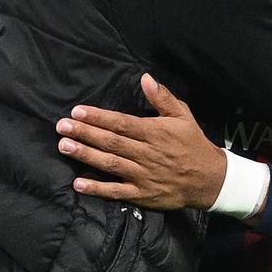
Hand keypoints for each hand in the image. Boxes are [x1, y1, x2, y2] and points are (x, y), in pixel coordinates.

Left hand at [55, 73, 224, 209]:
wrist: (210, 179)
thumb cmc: (193, 144)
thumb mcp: (183, 115)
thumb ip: (162, 97)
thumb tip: (145, 77)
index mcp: (154, 132)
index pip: (121, 123)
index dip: (98, 117)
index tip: (78, 111)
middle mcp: (146, 153)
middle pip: (111, 142)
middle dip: (85, 133)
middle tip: (62, 126)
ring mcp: (143, 175)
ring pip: (110, 164)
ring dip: (86, 155)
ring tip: (64, 146)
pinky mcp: (142, 194)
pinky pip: (116, 192)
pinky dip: (97, 188)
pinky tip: (78, 183)